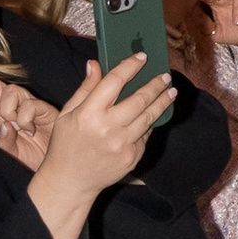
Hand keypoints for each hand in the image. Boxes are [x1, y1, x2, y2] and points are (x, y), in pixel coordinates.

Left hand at [0, 78, 52, 168]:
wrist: (54, 169)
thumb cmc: (32, 161)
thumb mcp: (11, 155)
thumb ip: (4, 142)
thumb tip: (4, 126)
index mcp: (0, 118)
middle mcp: (13, 109)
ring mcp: (29, 107)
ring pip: (12, 91)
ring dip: (8, 109)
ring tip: (16, 127)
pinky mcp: (45, 110)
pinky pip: (30, 104)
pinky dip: (25, 118)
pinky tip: (31, 131)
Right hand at [45, 49, 173, 196]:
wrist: (70, 182)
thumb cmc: (66, 145)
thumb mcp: (67, 114)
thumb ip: (85, 89)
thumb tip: (95, 64)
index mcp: (89, 114)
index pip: (114, 81)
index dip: (130, 66)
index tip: (142, 56)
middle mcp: (107, 128)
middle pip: (139, 99)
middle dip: (156, 84)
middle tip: (165, 75)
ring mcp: (122, 144)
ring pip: (149, 117)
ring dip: (162, 102)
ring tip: (171, 91)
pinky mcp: (132, 157)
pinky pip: (145, 135)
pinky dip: (150, 123)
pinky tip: (155, 114)